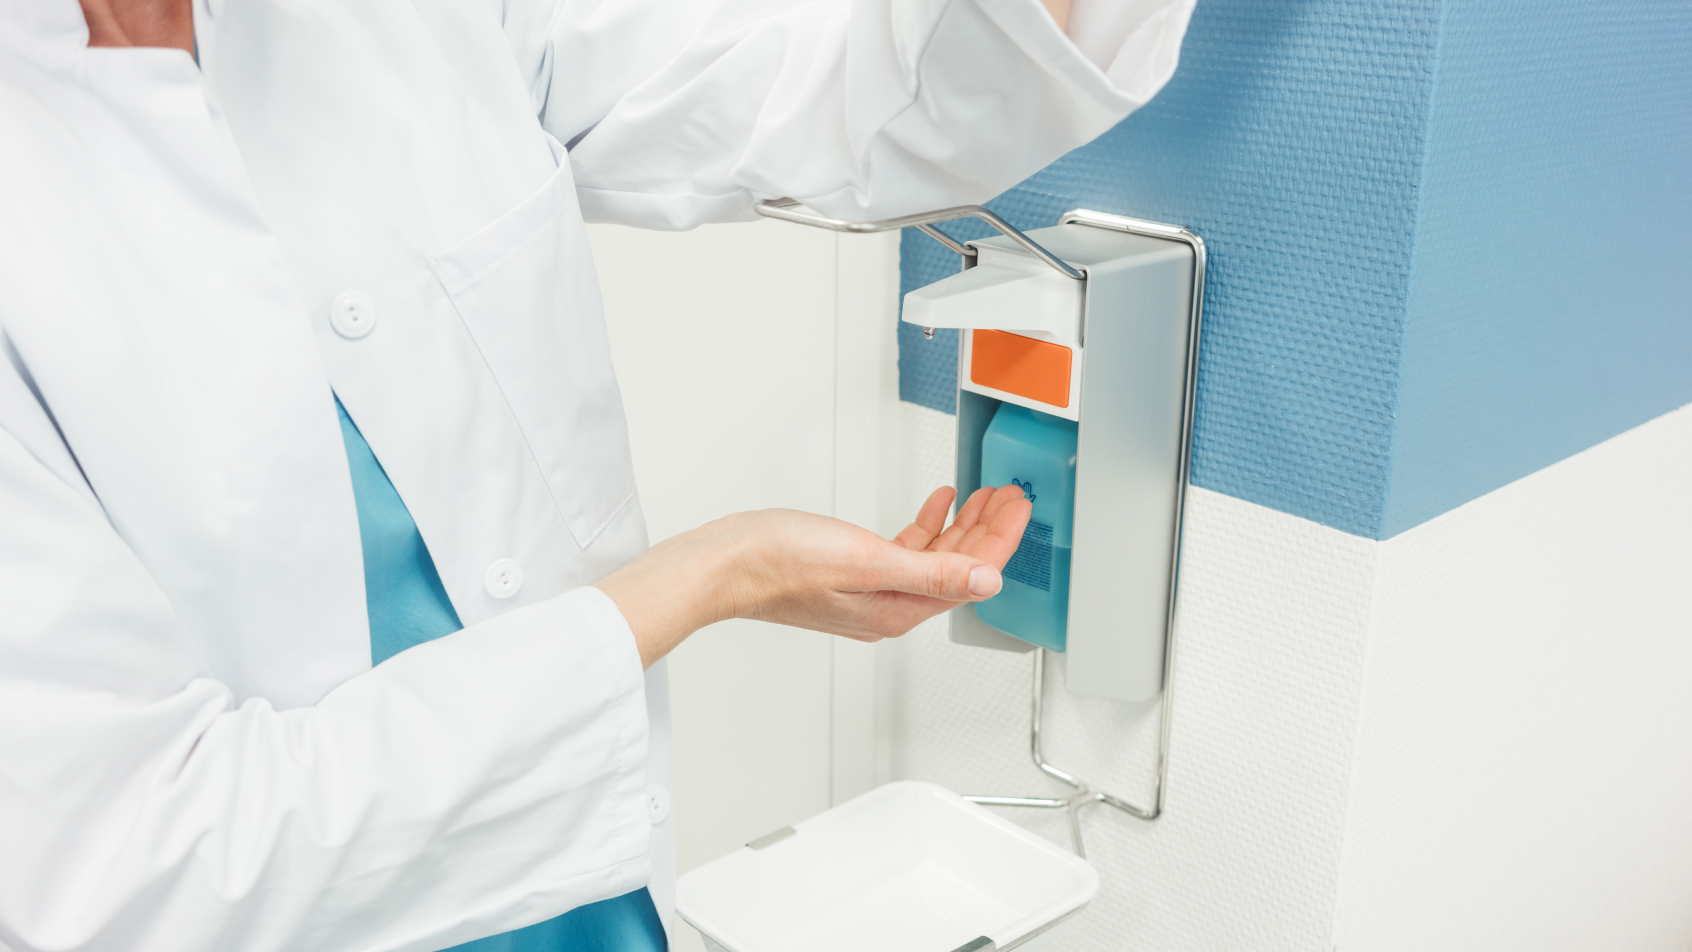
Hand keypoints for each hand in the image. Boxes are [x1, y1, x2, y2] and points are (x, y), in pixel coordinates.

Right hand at [596, 484, 1031, 667]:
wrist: (725, 562)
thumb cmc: (779, 563)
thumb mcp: (866, 560)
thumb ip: (930, 570)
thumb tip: (987, 581)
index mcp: (898, 609)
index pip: (969, 575)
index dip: (1000, 539)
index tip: (1020, 507)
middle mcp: (889, 606)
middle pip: (958, 567)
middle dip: (989, 530)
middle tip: (1012, 496)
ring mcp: (870, 591)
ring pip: (934, 558)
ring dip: (962, 527)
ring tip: (984, 497)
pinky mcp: (851, 573)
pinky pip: (905, 551)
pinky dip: (927, 526)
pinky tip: (936, 504)